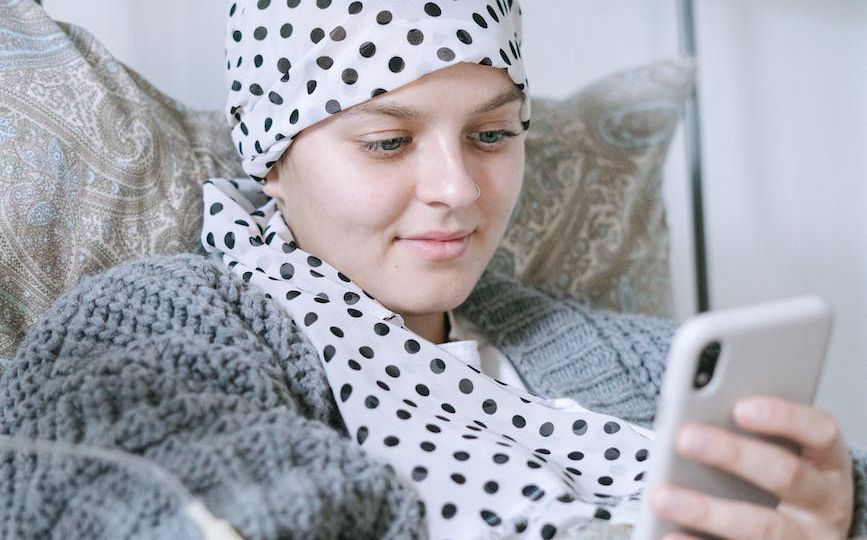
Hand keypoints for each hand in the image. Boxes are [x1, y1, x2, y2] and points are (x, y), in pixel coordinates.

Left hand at [650, 396, 853, 538]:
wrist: (812, 537)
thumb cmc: (786, 482)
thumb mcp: (787, 454)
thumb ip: (751, 433)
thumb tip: (698, 413)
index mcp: (828, 463)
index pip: (820, 432)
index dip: (783, 417)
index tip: (740, 407)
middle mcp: (825, 502)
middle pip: (785, 475)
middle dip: (732, 455)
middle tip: (685, 437)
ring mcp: (806, 539)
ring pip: (761, 527)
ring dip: (707, 511)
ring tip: (662, 496)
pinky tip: (670, 533)